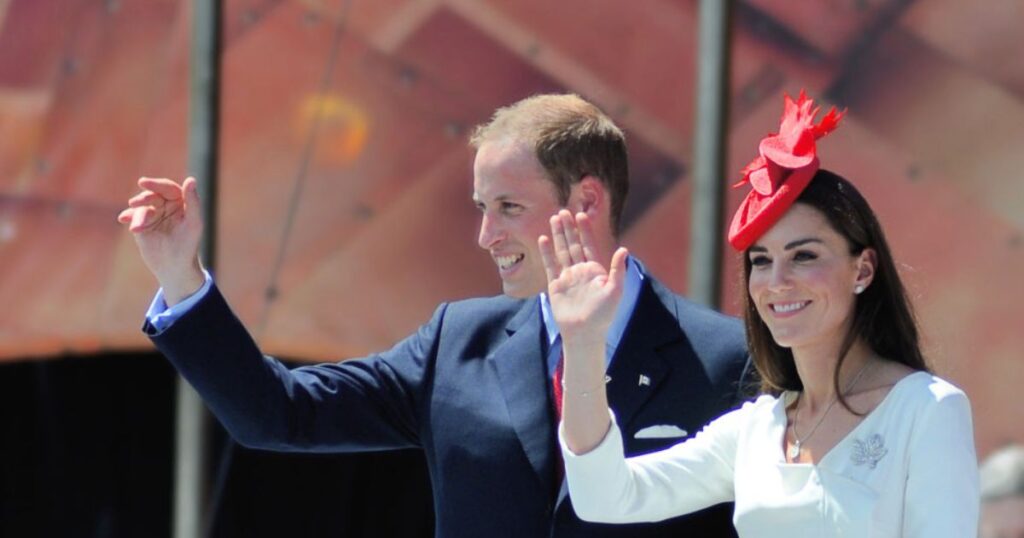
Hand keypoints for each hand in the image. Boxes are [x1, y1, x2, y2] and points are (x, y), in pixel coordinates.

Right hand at [117, 176, 204, 303]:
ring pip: (141, 207)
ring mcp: (152, 215)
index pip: (168, 188)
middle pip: (152, 195)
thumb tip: (190, 179)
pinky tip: (124, 219)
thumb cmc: (188, 245)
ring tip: (137, 227)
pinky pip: (132, 217)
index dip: (156, 184)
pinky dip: (128, 217)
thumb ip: (193, 202)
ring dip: (137, 214)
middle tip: (135, 203)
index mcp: (181, 202)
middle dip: (143, 198)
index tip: (143, 183)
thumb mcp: (193, 223)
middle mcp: (166, 206)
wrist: (174, 267)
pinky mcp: (141, 225)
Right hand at [538, 210, 627, 345]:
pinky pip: (550, 265)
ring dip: (557, 235)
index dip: (585, 230)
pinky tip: (543, 239)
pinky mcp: (555, 285)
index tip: (581, 215)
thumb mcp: (615, 291)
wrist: (584, 333)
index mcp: (596, 270)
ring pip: (562, 251)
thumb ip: (618, 269)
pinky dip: (546, 252)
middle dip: (569, 228)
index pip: (589, 245)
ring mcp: (567, 277)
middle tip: (563, 211)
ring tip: (553, 219)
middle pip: (573, 244)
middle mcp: (581, 271)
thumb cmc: (603, 315)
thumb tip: (624, 248)